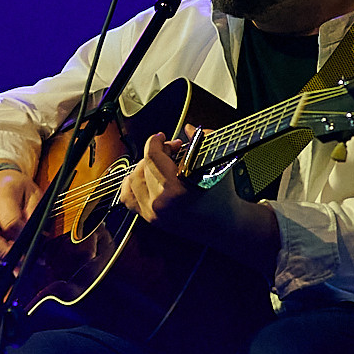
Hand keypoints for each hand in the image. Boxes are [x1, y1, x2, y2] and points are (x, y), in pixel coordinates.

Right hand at [0, 169, 40, 266]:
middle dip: (4, 254)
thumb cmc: (17, 188)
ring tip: (15, 270)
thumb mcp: (33, 193)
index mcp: (1, 196)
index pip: (9, 221)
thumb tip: (38, 235)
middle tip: (20, 265)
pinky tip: (6, 266)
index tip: (33, 246)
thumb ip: (35, 213)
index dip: (21, 237)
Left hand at [119, 130, 277, 259]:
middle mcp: (161, 203)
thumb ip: (203, 141)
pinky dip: (131, 183)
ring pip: (133, 179)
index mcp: (177, 189)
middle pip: (143, 166)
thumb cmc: (223, 196)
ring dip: (144, 166)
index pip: (153, 156)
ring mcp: (153, 212)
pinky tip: (143, 177)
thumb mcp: (218, 164)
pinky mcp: (150, 219)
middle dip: (154, 152)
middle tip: (170, 150)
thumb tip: (188, 128)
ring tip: (160, 164)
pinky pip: (127, 196)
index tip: (162, 137)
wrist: (226, 225)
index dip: (155, 141)